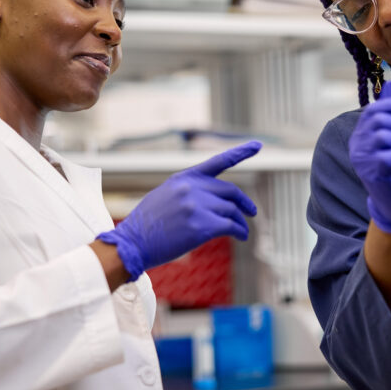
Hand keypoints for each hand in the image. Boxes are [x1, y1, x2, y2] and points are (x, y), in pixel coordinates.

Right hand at [97, 141, 259, 279]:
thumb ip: (189, 193)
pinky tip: (242, 236)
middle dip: (243, 203)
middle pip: (230, 191)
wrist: (132, 243)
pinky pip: (230, 226)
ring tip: (244, 231)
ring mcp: (197, 206)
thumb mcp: (165, 196)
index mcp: (183, 178)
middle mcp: (192, 188)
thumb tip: (213, 200)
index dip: (240, 152)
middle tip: (252, 212)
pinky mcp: (202, 226)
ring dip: (241, 221)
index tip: (258, 145)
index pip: (218, 161)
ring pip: (231, 210)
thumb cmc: (146, 225)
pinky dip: (240, 231)